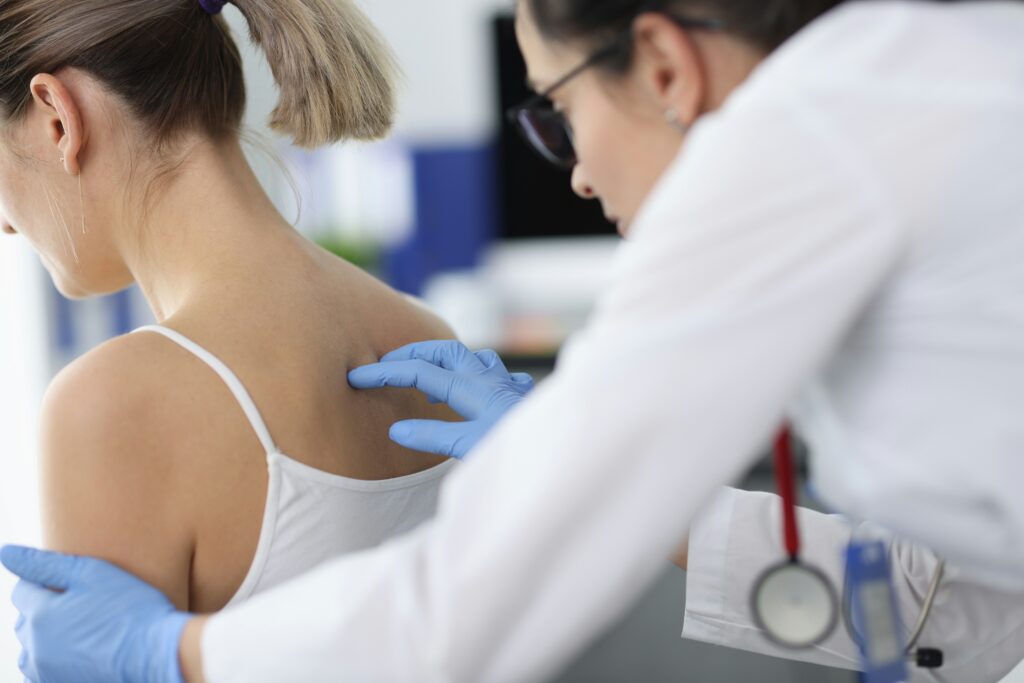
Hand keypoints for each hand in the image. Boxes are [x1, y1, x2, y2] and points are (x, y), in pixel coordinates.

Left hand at [1, 545, 189, 682]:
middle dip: (42, 609)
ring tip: (77, 628)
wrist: (157, 653)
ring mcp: (47, 672)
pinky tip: (79, 651)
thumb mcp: (93, 574)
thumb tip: (6, 553)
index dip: (44, 581)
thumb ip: (46, 563)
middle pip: (24, 622)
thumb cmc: (131, 609)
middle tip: (78, 602)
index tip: (70, 581)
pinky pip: (42, 673)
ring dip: (44, 638)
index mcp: (40, 616)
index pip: (22, 591)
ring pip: (30, 651)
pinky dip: (53, 661)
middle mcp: (36, 648)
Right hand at [348, 340, 533, 457]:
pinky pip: (495, 372)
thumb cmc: (521, 451)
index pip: (421, 371)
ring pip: (472, 358)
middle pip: (445, 351)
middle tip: (388, 366)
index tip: (358, 376)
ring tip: (428, 376)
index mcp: (473, 387)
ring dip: (445, 360)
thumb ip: (434, 437)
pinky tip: (476, 388)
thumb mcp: (471, 447)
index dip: (386, 372)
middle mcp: (491, 378)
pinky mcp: (522, 396)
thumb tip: (397, 430)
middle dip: (413, 353)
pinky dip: (475, 373)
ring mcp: (508, 385)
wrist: (566, 451)